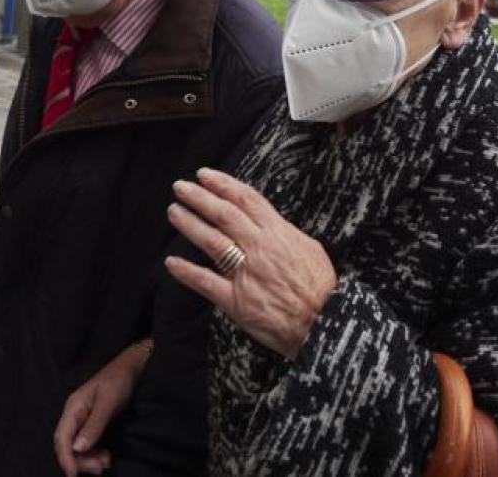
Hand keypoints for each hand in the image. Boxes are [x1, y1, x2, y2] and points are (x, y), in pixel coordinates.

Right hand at [53, 340, 152, 476]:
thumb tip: (77, 448)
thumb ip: (94, 425)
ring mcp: (84, 419)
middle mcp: (75, 415)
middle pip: (68, 445)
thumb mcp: (108, 402)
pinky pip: (88, 443)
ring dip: (88, 459)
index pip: (62, 438)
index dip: (65, 458)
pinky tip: (106, 457)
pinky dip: (94, 453)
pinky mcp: (93, 423)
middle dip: (80, 461)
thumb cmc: (119, 380)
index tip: (73, 475)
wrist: (133, 367)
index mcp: (73, 407)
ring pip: (78, 447)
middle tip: (100, 469)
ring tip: (106, 464)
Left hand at [165, 168, 336, 360]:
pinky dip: (186, 272)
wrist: (326, 322)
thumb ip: (287, 235)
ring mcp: (246, 273)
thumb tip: (273, 225)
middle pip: (224, 214)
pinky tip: (171, 262)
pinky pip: (206, 282)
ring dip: (190, 224)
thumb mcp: (310, 249)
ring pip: (212, 241)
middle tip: (180, 187)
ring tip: (174, 212)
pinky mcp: (236, 300)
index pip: (246, 200)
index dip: (222, 185)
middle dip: (199, 198)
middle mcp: (259, 247)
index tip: (204, 175)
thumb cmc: (321, 288)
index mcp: (278, 233)